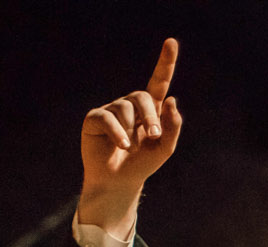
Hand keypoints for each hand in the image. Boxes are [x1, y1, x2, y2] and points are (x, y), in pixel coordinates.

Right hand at [77, 39, 183, 238]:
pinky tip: (123, 145)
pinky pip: (108, 118)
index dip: (165, 63)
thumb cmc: (142, 164)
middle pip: (142, 97)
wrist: (119, 182)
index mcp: (150, 109)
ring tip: (131, 147)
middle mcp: (130, 105)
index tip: (171, 43)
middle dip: (151, 118)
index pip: (158, 82)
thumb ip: (172, 126)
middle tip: (154, 137)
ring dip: (133, 130)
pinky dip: (118, 133)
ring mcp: (112, 110)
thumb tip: (171, 99)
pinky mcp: (95, 118)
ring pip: (125, 108)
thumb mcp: (164, 149)